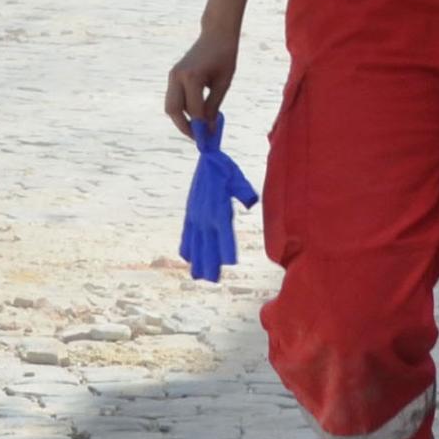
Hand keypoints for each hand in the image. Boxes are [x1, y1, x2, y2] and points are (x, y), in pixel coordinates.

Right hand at [165, 27, 236, 135]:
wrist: (216, 33)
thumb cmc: (225, 56)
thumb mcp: (223, 83)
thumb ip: (214, 106)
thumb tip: (209, 129)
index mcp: (192, 77)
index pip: (194, 110)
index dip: (201, 127)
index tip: (207, 140)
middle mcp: (177, 77)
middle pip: (173, 111)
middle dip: (184, 127)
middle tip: (199, 138)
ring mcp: (173, 75)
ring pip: (171, 106)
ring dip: (182, 119)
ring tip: (198, 128)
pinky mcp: (173, 75)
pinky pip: (174, 98)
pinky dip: (182, 109)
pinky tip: (196, 115)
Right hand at [178, 116, 257, 282]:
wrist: (206, 158)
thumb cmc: (226, 169)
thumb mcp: (237, 178)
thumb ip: (245, 192)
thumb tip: (251, 203)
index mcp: (219, 209)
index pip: (224, 235)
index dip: (227, 249)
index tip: (230, 263)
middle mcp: (205, 216)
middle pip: (208, 245)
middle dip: (211, 263)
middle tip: (213, 281)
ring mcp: (196, 216)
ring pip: (195, 243)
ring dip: (197, 260)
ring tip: (198, 276)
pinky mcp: (190, 213)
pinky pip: (187, 234)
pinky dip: (187, 246)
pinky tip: (187, 258)